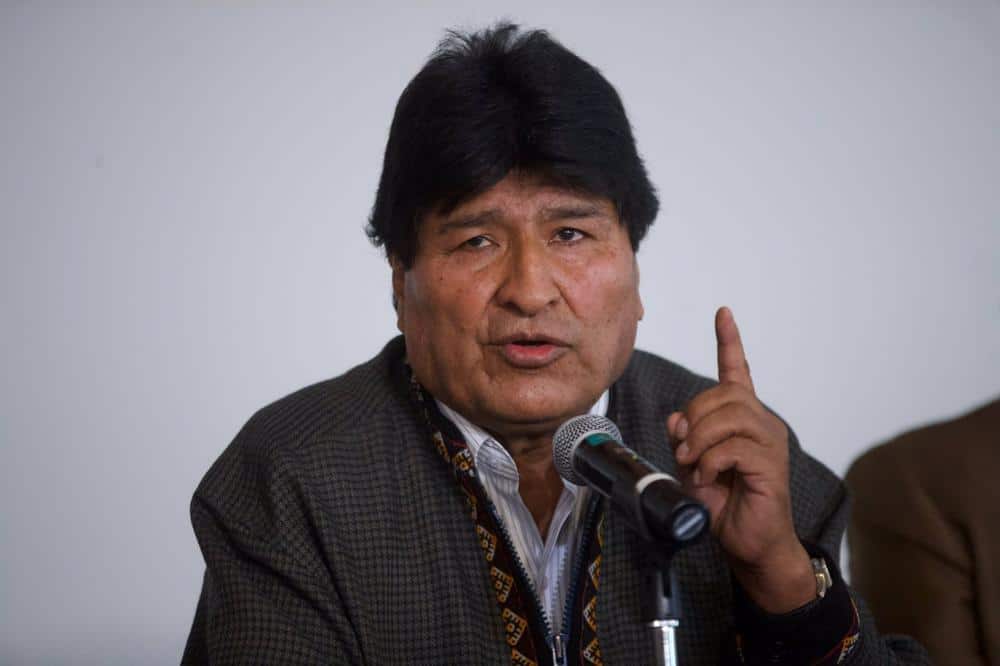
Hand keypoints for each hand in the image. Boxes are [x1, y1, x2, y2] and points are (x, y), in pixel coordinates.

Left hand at [666, 307, 814, 612]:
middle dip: (694, 417)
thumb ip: (684, 437)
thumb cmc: (723, 503)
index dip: (729, 341)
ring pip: (728, 417)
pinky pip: (733, 447)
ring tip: (694, 464)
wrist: (748, 542)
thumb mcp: (692, 465)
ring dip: (700, 440)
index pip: (738, 371)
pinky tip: (708, 478)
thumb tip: (677, 418)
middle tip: (684, 450)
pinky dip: (711, 462)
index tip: (723, 313)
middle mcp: (761, 422)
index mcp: (743, 418)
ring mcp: (770, 442)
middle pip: (722, 394)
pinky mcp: (771, 465)